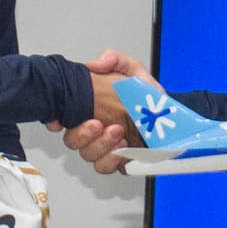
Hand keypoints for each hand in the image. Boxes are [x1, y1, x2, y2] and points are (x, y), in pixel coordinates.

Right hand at [46, 49, 153, 172]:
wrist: (169, 115)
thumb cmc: (148, 96)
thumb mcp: (133, 71)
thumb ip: (115, 60)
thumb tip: (96, 64)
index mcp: (93, 109)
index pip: (64, 118)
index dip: (57, 121)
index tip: (60, 121)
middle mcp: (96, 130)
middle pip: (73, 141)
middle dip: (82, 135)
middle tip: (99, 124)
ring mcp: (107, 147)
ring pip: (89, 155)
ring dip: (101, 146)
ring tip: (119, 135)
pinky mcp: (120, 161)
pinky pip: (108, 167)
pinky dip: (113, 160)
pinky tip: (124, 149)